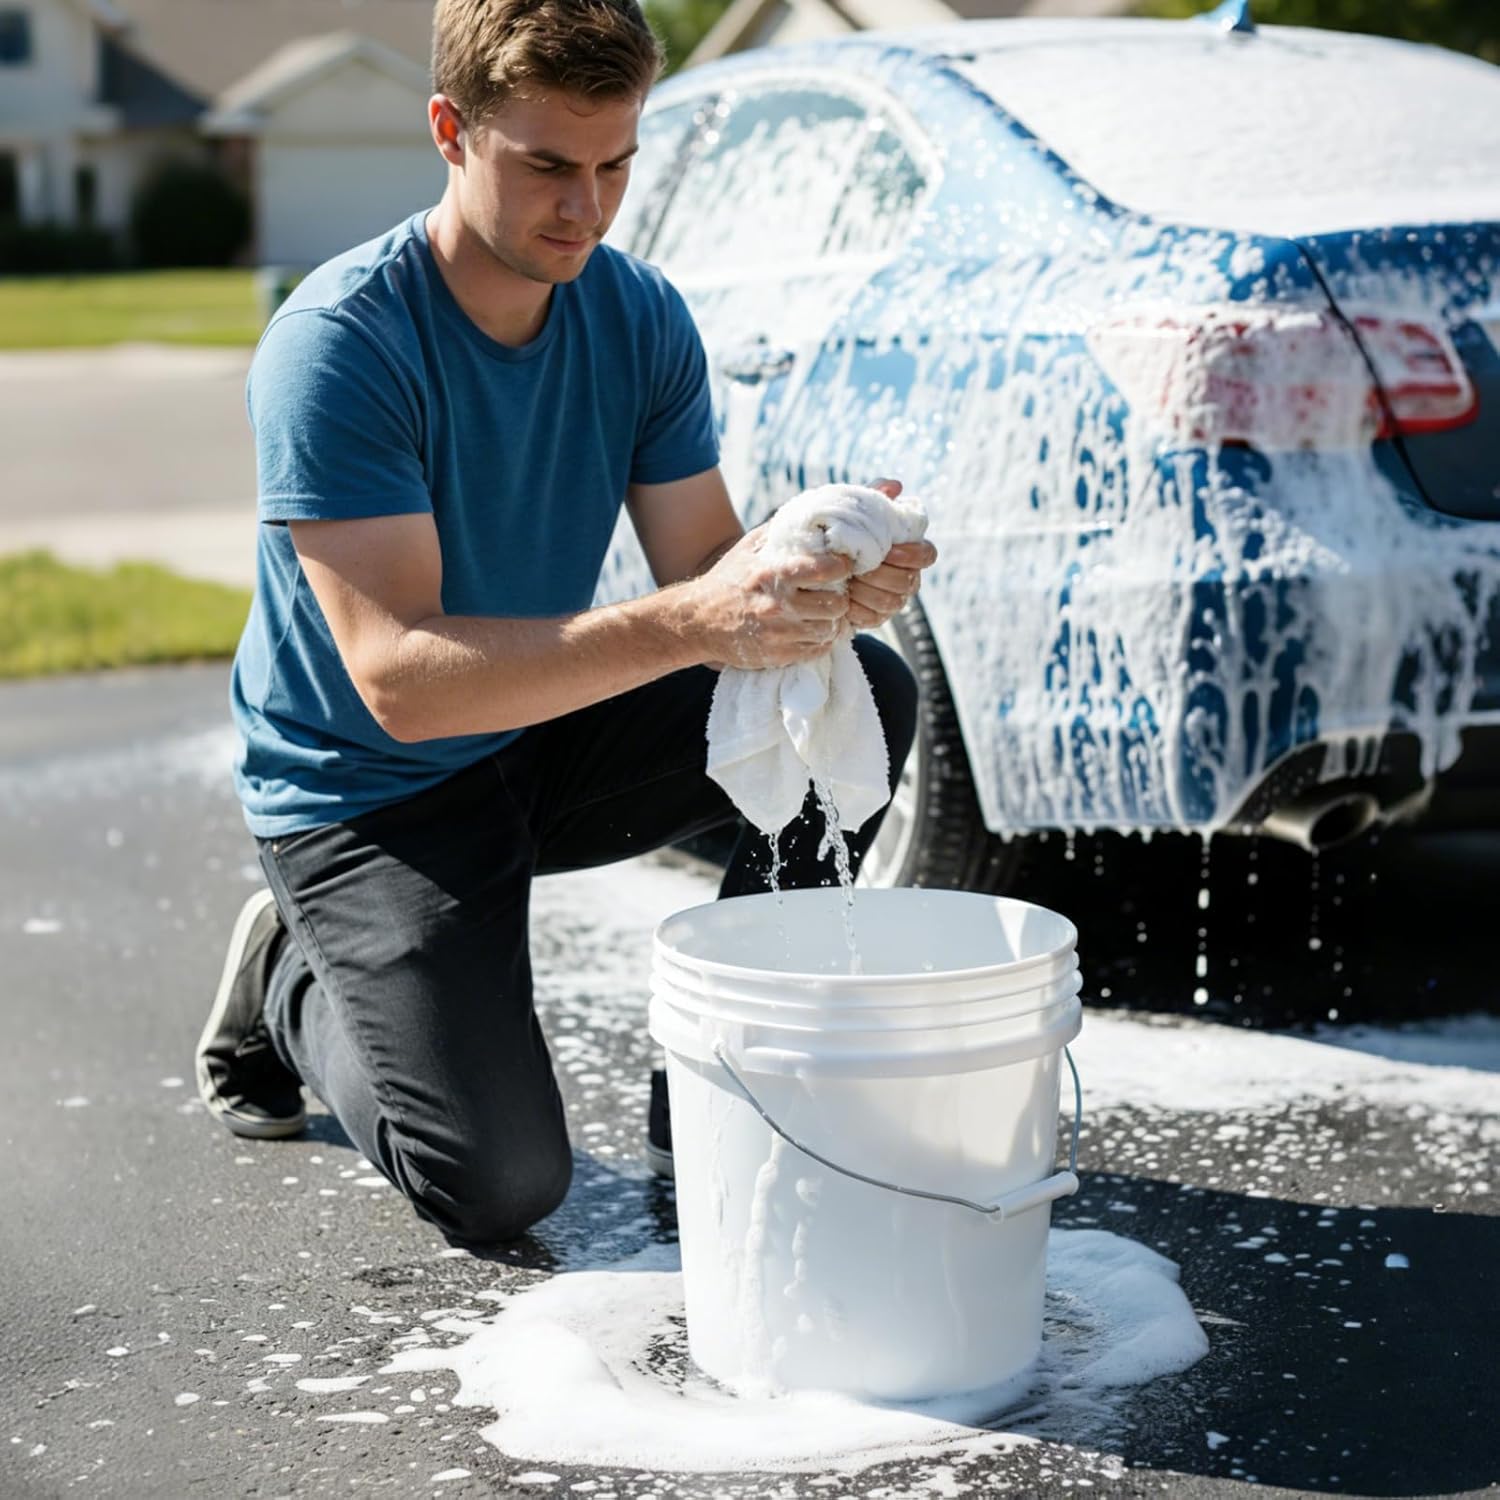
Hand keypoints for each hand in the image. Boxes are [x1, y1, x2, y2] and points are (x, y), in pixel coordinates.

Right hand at [679, 526, 854, 669]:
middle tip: (839, 593)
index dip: (842, 567)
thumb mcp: (746, 550)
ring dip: (834, 621)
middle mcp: (776, 605)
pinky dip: (822, 640)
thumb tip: (810, 518)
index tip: (844, 566)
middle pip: (835, 604)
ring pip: (830, 630)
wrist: (697, 622)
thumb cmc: (726, 581)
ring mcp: (778, 634)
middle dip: (842, 598)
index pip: (824, 570)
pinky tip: (816, 629)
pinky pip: (817, 650)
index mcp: (771, 574)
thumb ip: (777, 533)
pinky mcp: (777, 656)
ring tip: (829, 613)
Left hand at [846, 476, 937, 630]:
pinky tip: (844, 597)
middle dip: (881, 574)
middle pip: (908, 581)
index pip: (927, 554)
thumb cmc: (843, 534)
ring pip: (892, 602)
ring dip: (867, 591)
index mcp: (910, 550)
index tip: (889, 551)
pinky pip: (874, 618)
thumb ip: (875, 498)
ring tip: (848, 580)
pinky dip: (857, 608)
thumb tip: (895, 486)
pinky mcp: (876, 617)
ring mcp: (894, 599)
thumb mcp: (856, 513)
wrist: (817, 565)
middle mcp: (908, 576)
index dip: (912, 555)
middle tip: (858, 567)